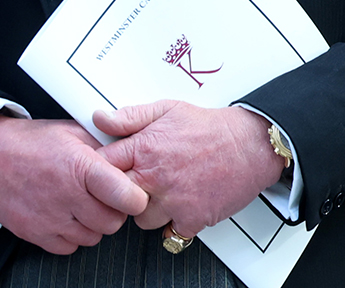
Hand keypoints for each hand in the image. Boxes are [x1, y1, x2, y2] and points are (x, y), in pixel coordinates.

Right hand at [0, 115, 148, 253]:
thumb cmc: (29, 143)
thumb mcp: (69, 132)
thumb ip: (101, 146)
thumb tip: (130, 158)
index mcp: (78, 166)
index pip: (126, 197)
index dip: (134, 196)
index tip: (131, 192)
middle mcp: (66, 195)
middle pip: (113, 222)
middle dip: (110, 209)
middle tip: (97, 193)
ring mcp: (50, 218)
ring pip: (93, 237)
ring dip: (90, 223)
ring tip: (75, 200)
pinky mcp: (37, 235)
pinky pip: (70, 246)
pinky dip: (70, 233)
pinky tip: (61, 212)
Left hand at [95, 100, 284, 238]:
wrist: (247, 146)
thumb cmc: (207, 127)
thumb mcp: (164, 109)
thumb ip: (129, 117)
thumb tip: (100, 119)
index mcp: (144, 148)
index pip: (104, 165)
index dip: (98, 168)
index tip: (99, 169)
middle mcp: (156, 177)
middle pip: (116, 197)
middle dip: (117, 192)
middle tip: (127, 185)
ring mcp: (174, 201)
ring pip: (140, 219)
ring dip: (144, 210)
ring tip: (154, 194)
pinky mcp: (192, 219)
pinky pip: (169, 235)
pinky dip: (170, 225)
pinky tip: (174, 209)